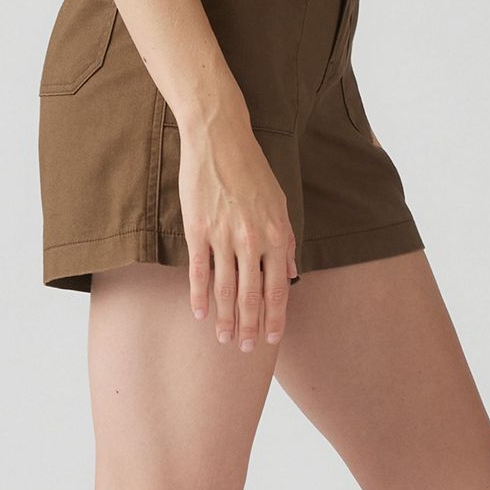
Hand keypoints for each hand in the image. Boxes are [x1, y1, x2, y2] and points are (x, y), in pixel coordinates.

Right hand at [175, 113, 293, 350]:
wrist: (219, 139)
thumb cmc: (252, 169)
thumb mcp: (280, 202)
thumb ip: (287, 239)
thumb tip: (291, 270)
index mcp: (276, 234)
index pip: (278, 289)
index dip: (275, 318)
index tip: (272, 339)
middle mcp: (252, 240)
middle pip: (252, 296)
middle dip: (251, 327)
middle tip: (247, 350)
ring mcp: (223, 237)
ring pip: (225, 290)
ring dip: (226, 319)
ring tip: (225, 340)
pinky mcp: (198, 230)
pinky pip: (199, 272)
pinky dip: (199, 297)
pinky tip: (200, 314)